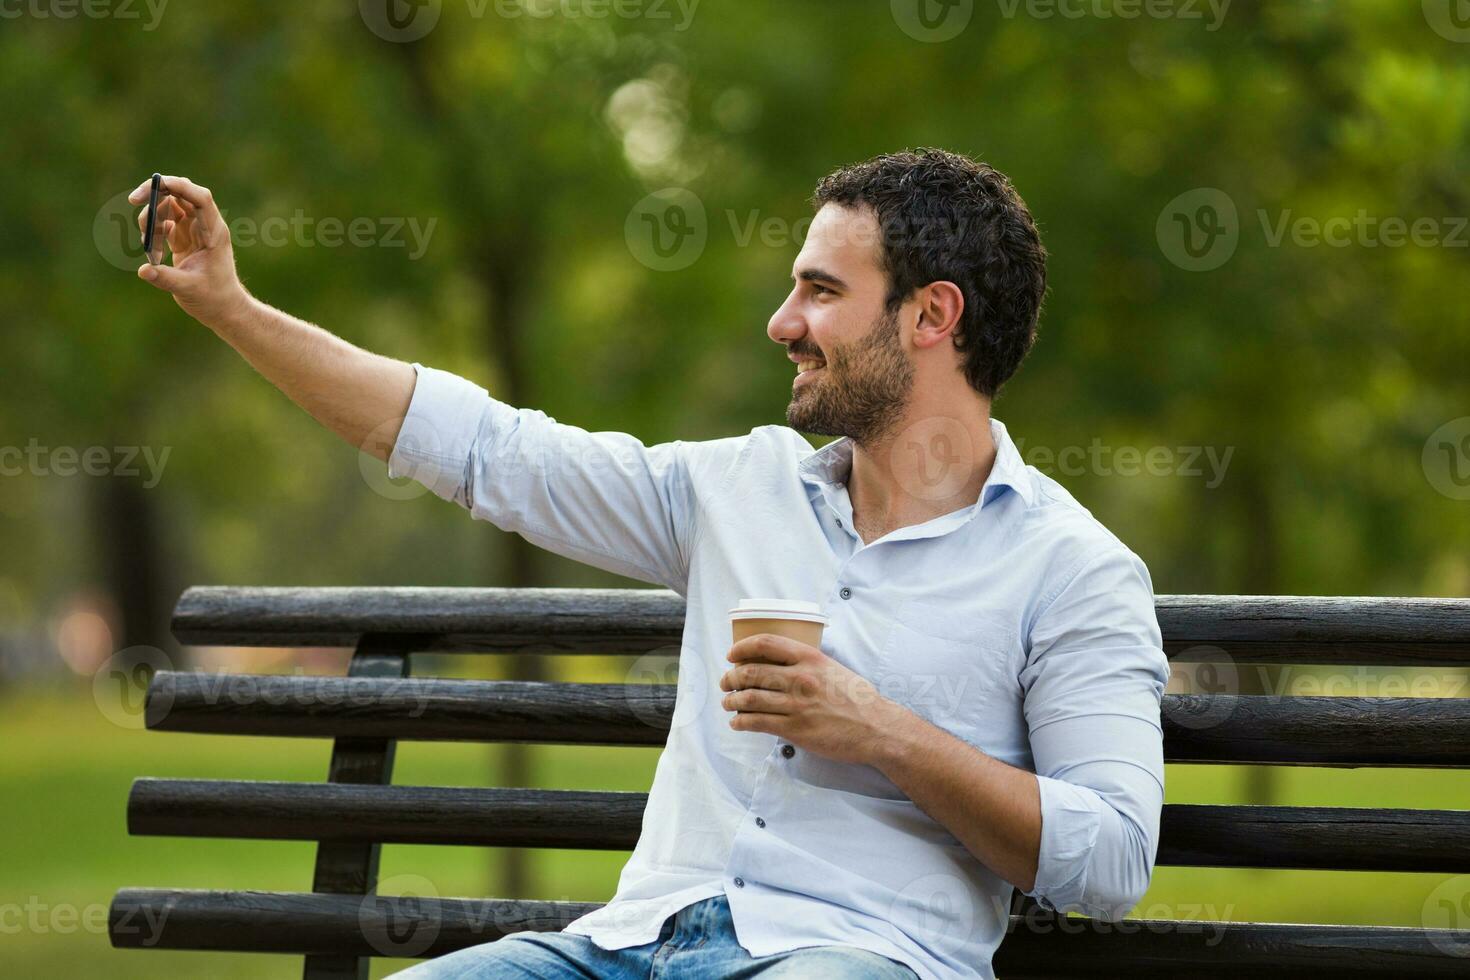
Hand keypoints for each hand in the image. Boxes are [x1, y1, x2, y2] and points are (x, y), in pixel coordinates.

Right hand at [127, 175, 249, 326]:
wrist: (221, 307)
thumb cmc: (213, 298)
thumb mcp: (187, 289)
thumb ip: (165, 278)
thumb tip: (142, 270)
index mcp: (214, 232)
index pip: (200, 198)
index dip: (179, 186)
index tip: (155, 184)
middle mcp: (205, 225)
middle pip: (180, 193)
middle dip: (155, 192)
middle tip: (133, 200)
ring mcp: (194, 229)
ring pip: (168, 207)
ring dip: (151, 221)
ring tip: (151, 251)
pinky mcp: (184, 237)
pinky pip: (164, 223)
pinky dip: (153, 234)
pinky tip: (155, 256)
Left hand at [719, 633, 905, 765]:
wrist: (876, 727)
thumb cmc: (857, 697)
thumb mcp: (832, 667)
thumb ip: (807, 663)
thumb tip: (777, 662)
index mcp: (810, 658)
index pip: (765, 643)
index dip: (742, 647)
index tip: (732, 655)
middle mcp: (800, 678)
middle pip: (751, 672)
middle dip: (731, 677)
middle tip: (726, 682)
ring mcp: (796, 704)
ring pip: (749, 698)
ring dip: (732, 701)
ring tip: (728, 702)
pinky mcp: (795, 729)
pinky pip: (757, 723)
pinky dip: (741, 722)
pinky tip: (738, 722)